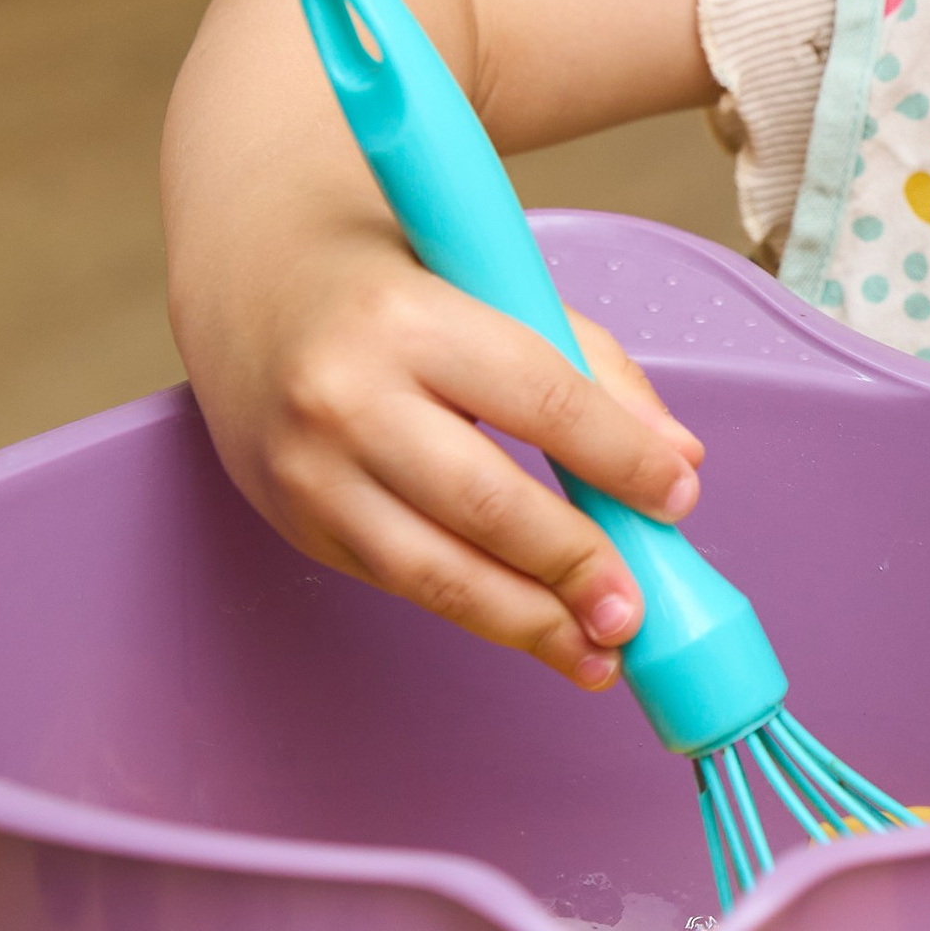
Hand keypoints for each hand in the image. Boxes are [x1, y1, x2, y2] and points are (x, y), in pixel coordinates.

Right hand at [188, 231, 703, 689]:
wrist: (250, 277)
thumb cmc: (393, 276)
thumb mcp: (492, 282)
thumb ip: (591, 366)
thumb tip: (678, 460)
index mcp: (410, 319)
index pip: (541, 401)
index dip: (621, 460)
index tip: (678, 499)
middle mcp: (347, 399)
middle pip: (486, 505)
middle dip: (573, 567)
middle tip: (636, 610)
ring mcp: (311, 471)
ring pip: (434, 570)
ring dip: (526, 622)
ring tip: (596, 654)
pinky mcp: (295, 522)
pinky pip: (397, 579)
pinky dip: (471, 609)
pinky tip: (528, 624)